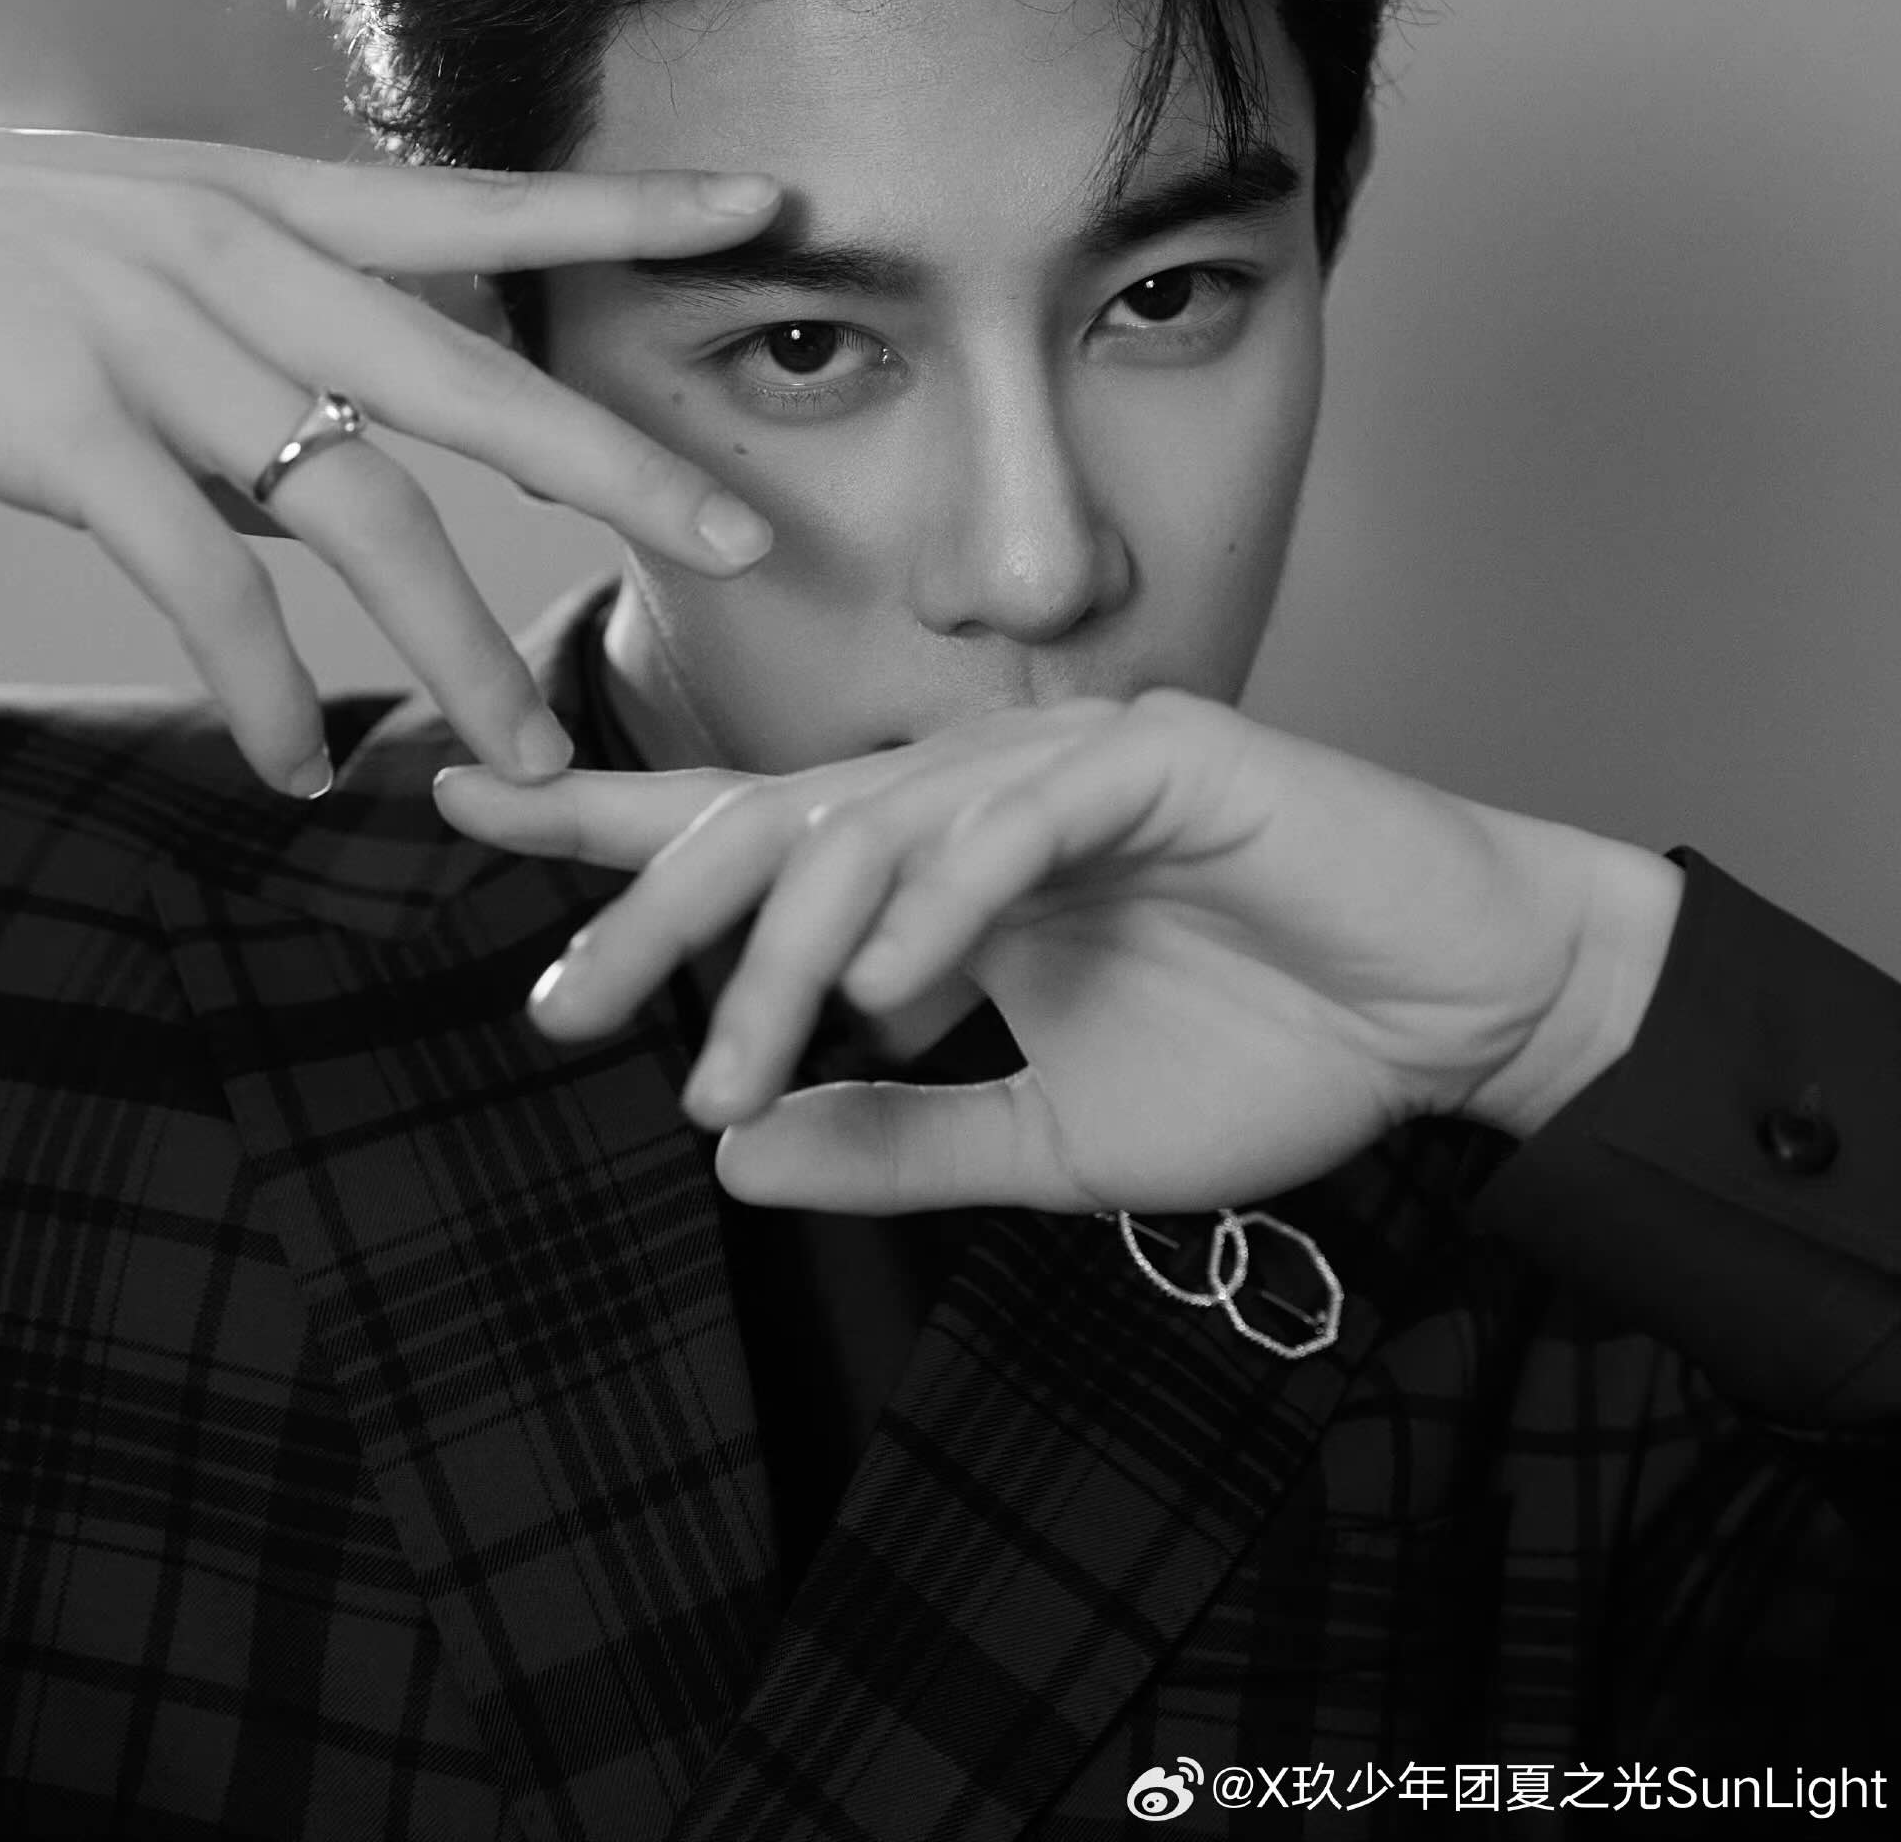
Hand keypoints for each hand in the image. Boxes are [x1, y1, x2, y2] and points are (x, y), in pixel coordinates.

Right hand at [0, 118, 780, 795]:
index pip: (474, 202)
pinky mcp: (56, 423)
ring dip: (455, 646)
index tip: (763, 205)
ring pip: (358, 508)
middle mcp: (224, 254)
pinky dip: (263, 691)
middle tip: (739, 539)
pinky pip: (203, 585)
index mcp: (252, 201)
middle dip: (614, 466)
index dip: (622, 209)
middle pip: (467, 376)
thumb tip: (337, 471)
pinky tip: (296, 766)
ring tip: (527, 752)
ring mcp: (142, 333)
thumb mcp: (122, 262)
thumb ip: (247, 355)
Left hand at [431, 693, 1683, 1212]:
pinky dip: (943, 894)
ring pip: (874, 819)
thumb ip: (900, 1141)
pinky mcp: (1165, 750)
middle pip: (771, 818)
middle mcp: (983, 791)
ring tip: (727, 1065)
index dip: (602, 816)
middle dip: (651, 907)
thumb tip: (737, 1166)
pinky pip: (1016, 814)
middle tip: (564, 1010)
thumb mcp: (1053, 1138)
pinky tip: (891, 986)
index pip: (748, 830)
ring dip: (785, 947)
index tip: (456, 800)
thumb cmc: (1274, 1054)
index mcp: (944, 869)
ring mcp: (1067, 758)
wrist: (1460, 1015)